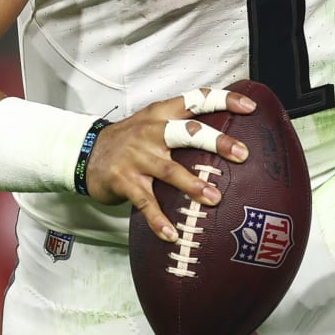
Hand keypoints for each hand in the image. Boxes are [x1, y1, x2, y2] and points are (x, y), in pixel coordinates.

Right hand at [86, 88, 255, 241]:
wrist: (85, 153)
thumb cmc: (129, 140)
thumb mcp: (152, 121)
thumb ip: (182, 125)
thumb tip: (225, 137)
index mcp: (161, 114)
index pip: (196, 99)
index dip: (224, 100)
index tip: (250, 108)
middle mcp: (151, 131)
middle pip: (188, 132)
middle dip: (217, 142)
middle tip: (242, 154)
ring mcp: (137, 157)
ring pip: (169, 170)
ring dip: (193, 185)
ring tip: (214, 198)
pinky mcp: (124, 181)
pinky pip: (145, 202)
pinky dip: (158, 220)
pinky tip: (172, 234)